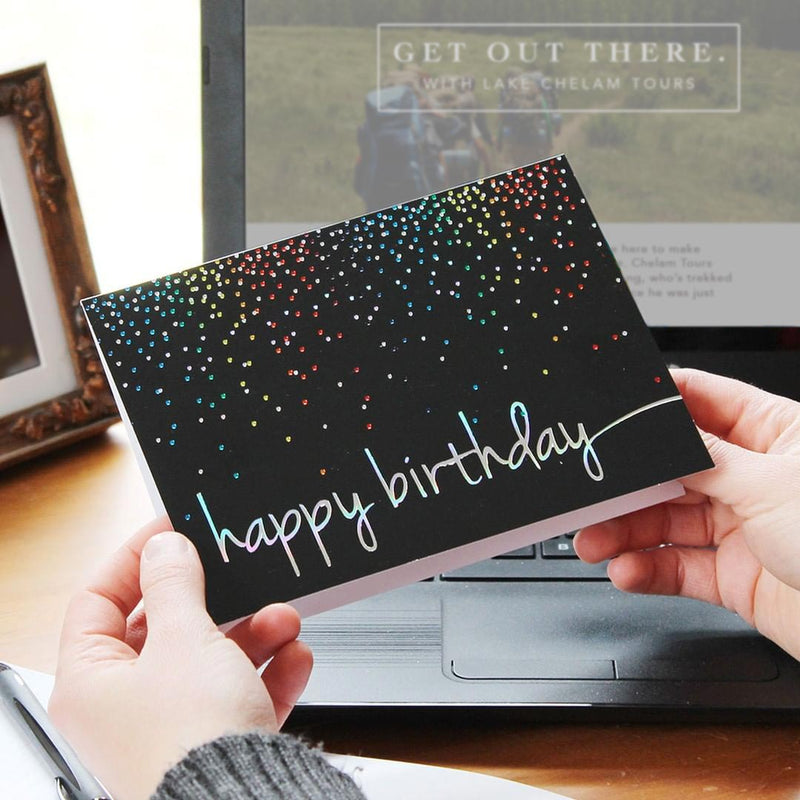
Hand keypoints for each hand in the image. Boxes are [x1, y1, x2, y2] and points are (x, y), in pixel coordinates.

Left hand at [49, 519, 312, 799]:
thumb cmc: (192, 740)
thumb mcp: (184, 638)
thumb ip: (174, 583)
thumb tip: (166, 547)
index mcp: (92, 680)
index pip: (99, 599)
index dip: (135, 558)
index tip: (171, 530)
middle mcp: (124, 706)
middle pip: (165, 627)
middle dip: (214, 600)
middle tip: (235, 574)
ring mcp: (170, 726)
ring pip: (210, 659)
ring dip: (253, 633)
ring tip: (283, 620)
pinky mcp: (212, 743)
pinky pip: (240, 694)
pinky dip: (268, 673)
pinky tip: (294, 659)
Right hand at [575, 368, 799, 660]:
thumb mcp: (770, 484)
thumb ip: (704, 459)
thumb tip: (657, 430)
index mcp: (775, 436)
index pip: (703, 403)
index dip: (657, 404)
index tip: (613, 410)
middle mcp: (755, 479)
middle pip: (674, 469)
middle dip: (630, 482)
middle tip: (592, 491)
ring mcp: (744, 528)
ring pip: (668, 520)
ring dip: (627, 531)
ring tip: (596, 541)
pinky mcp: (735, 576)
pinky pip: (680, 566)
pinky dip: (648, 569)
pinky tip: (628, 570)